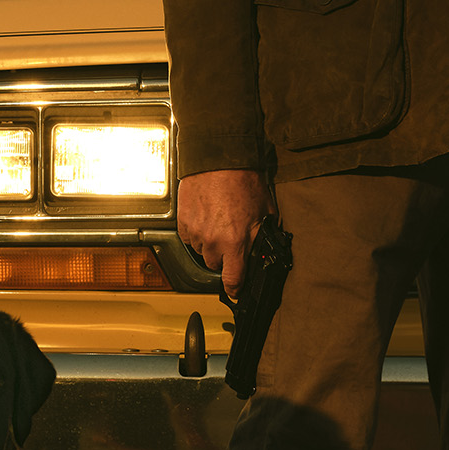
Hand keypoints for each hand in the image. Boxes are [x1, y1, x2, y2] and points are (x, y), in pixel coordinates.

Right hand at [176, 168, 269, 298]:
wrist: (218, 159)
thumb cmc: (243, 180)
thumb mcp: (265, 211)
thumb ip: (263, 236)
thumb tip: (264, 252)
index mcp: (235, 242)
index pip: (233, 280)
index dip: (236, 288)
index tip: (236, 289)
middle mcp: (212, 241)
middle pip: (215, 266)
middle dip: (223, 257)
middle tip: (230, 241)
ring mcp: (195, 232)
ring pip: (201, 251)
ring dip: (209, 244)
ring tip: (218, 224)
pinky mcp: (183, 222)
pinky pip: (188, 238)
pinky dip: (196, 232)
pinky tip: (206, 217)